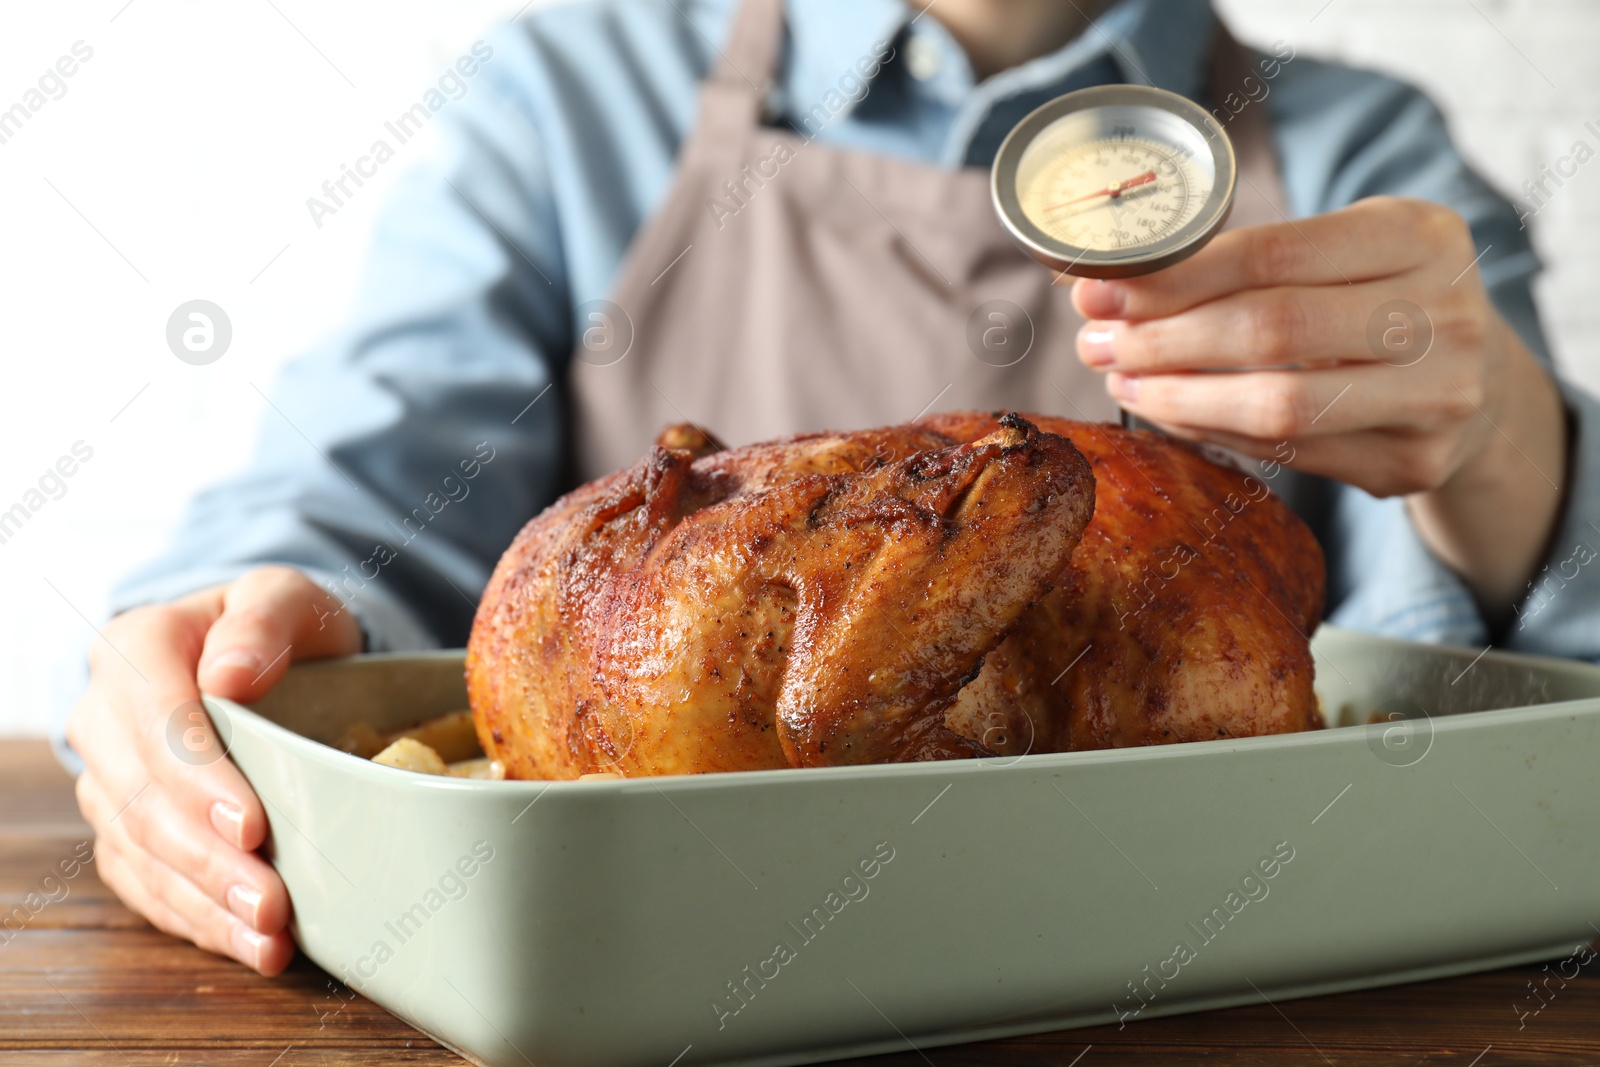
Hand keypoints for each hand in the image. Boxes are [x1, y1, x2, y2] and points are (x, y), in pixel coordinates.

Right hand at [67, 566, 361, 973]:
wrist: (267, 657)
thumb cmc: (278, 626)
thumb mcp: (286, 598)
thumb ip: (264, 621)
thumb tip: (231, 674)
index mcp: (136, 649)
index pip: (157, 722)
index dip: (200, 780)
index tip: (254, 826)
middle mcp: (105, 718)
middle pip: (144, 802)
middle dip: (208, 860)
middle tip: (271, 902)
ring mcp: (108, 781)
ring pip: (142, 855)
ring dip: (206, 904)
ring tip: (270, 938)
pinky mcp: (125, 831)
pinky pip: (147, 887)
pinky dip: (198, 920)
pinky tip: (249, 946)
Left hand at [1070, 196, 1566, 616]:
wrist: (1480, 381)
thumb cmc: (1379, 299)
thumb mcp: (1343, 250)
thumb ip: (1244, 258)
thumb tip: (1097, 281)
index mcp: (1420, 233)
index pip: (1271, 255)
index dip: (1173, 277)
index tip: (1098, 291)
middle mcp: (1445, 312)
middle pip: (1270, 330)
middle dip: (1163, 339)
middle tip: (1094, 342)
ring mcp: (1439, 396)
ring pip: (1277, 404)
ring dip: (1177, 397)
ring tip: (1121, 380)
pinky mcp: (1414, 463)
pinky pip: (1287, 453)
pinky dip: (1213, 431)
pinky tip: (1168, 412)